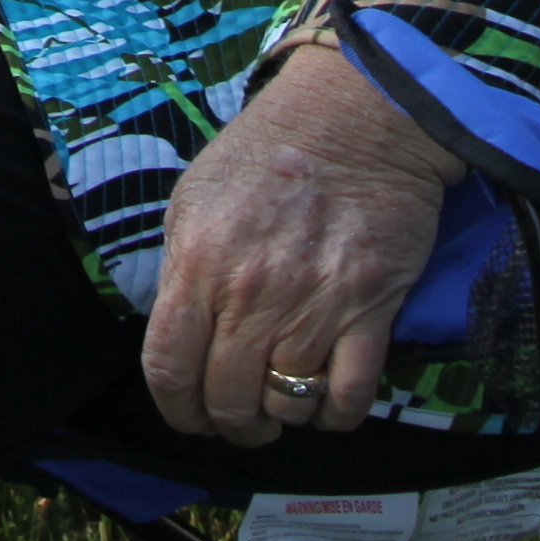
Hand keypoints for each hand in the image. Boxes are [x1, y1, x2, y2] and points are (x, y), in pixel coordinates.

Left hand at [138, 40, 471, 440]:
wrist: (358, 116)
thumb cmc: (270, 152)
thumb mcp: (196, 197)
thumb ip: (182, 270)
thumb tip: (181, 335)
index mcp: (198, 263)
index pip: (168, 369)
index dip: (176, 409)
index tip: (190, 417)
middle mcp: (251, 293)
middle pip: (228, 399)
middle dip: (231, 424)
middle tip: (243, 418)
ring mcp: (313, 305)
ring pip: (287, 404)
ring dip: (284, 416)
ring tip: (285, 401)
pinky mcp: (371, 310)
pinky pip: (348, 396)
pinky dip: (335, 416)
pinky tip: (328, 403)